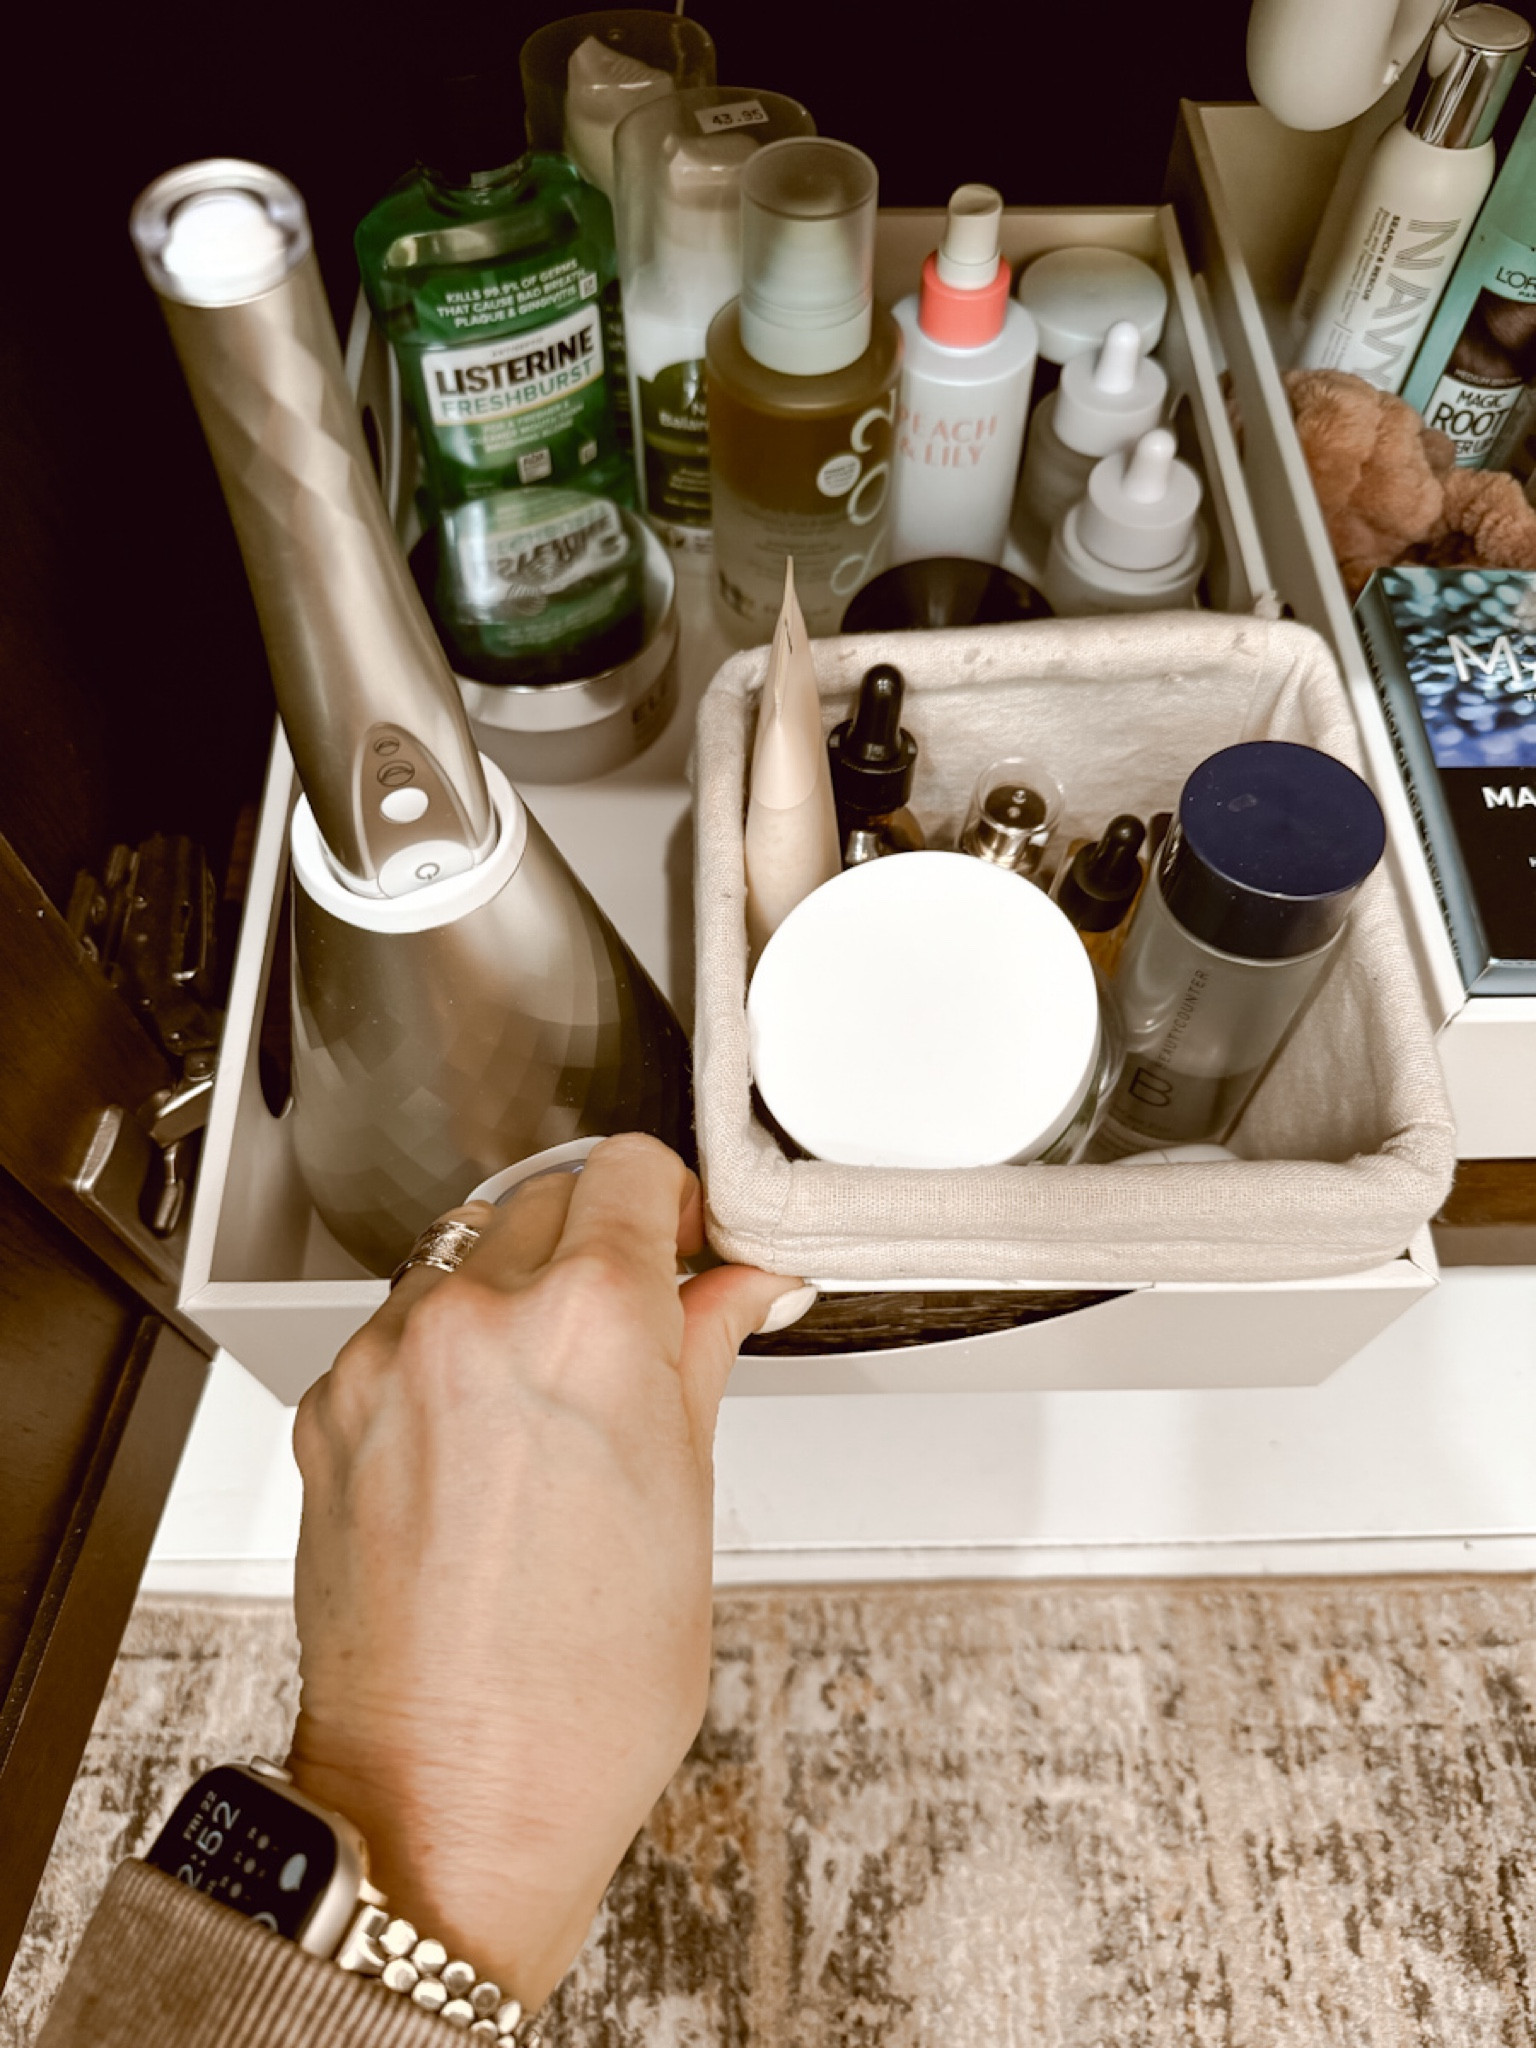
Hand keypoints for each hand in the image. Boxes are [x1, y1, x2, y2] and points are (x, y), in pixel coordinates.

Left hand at [285, 1134, 804, 2008]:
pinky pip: (400, 1330)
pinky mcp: (330, 1408)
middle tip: (634, 1322)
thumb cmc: (580, 1691)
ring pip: (465, 1256)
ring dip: (514, 1292)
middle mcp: (474, 1318)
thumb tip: (741, 1288)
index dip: (669, 1201)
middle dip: (597, 1245)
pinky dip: (446, 1351)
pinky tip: (482, 1441)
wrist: (449, 1798)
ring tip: (551, 1396)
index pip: (629, 1170)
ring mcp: (388, 1362)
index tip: (682, 1238)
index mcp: (589, 1324)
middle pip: (546, 1198)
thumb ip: (701, 1353)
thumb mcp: (685, 1499)